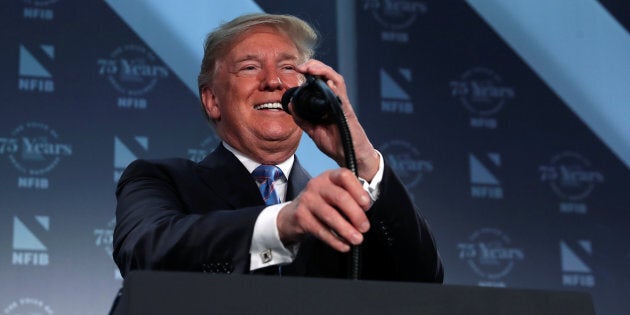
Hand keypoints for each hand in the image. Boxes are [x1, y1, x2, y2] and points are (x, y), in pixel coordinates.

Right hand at [276, 168, 371, 251]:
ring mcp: (307, 200)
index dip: (358, 191)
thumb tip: (365, 212)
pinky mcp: (301, 216)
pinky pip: (321, 230)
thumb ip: (350, 197)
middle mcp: (317, 184)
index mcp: (329, 176)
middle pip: (340, 197)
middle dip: (356, 214)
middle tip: (365, 228)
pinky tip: (344, 246)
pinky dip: (334, 240)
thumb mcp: (334, 194)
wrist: (292, 215)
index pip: (345, 176)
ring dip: (346, 229)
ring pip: (330, 215)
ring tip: (357, 239)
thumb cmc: (321, 204)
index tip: (367, 205)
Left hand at [291, 60, 379, 180]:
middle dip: (315, 67)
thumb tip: (290, 104)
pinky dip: (336, 88)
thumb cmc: (335, 142)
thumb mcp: (313, 130)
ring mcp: (342, 105)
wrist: (349, 156)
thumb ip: (301, 118)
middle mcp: (335, 100)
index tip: (297, 69)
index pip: (319, 81)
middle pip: (328, 76)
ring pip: (336, 81)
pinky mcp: (347, 113)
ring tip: (312, 68)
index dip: (310, 72)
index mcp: (326, 102)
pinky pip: (342, 97)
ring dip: (324, 71)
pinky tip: (328, 82)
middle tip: (301, 66)